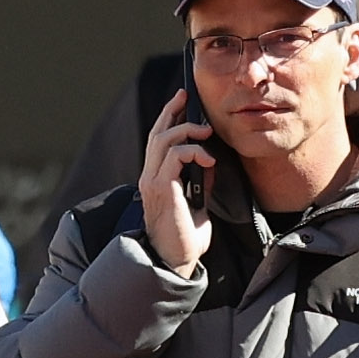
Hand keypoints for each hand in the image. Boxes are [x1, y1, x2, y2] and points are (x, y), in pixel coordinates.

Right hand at [135, 90, 213, 277]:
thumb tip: (209, 158)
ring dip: (187, 130)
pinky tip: (208, 160)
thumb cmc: (186, 237)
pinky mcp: (161, 187)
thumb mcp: (199, 201)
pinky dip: (193, 151)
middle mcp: (149, 177)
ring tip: (206, 133)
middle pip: (157, 133)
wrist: (176, 261)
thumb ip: (200, 179)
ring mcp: (152, 181)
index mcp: (156, 179)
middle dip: (172, 111)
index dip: (168, 117)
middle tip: (186, 96)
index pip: (158, 141)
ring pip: (163, 140)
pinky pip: (175, 156)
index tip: (181, 100)